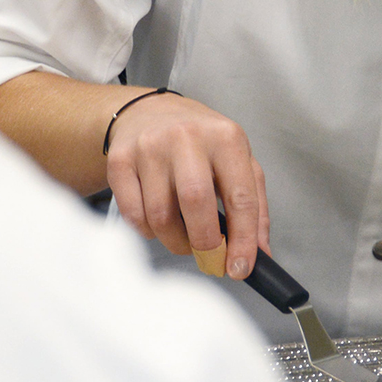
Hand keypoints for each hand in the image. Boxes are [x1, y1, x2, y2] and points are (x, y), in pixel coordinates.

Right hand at [104, 91, 270, 278]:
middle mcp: (188, 137)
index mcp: (226, 138)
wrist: (149, 112)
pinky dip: (149, 231)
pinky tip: (159, 220)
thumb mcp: (238, 161)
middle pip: (196, 203)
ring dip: (176, 241)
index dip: (243, 239)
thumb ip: (254, 206)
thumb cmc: (201, 143)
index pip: (240, 196)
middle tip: (210, 257)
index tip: (241, 269)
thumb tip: (260, 253)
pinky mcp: (120, 161)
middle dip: (205, 243)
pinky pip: (134, 216)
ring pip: (161, 216)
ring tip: (185, 237)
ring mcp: (150, 147)